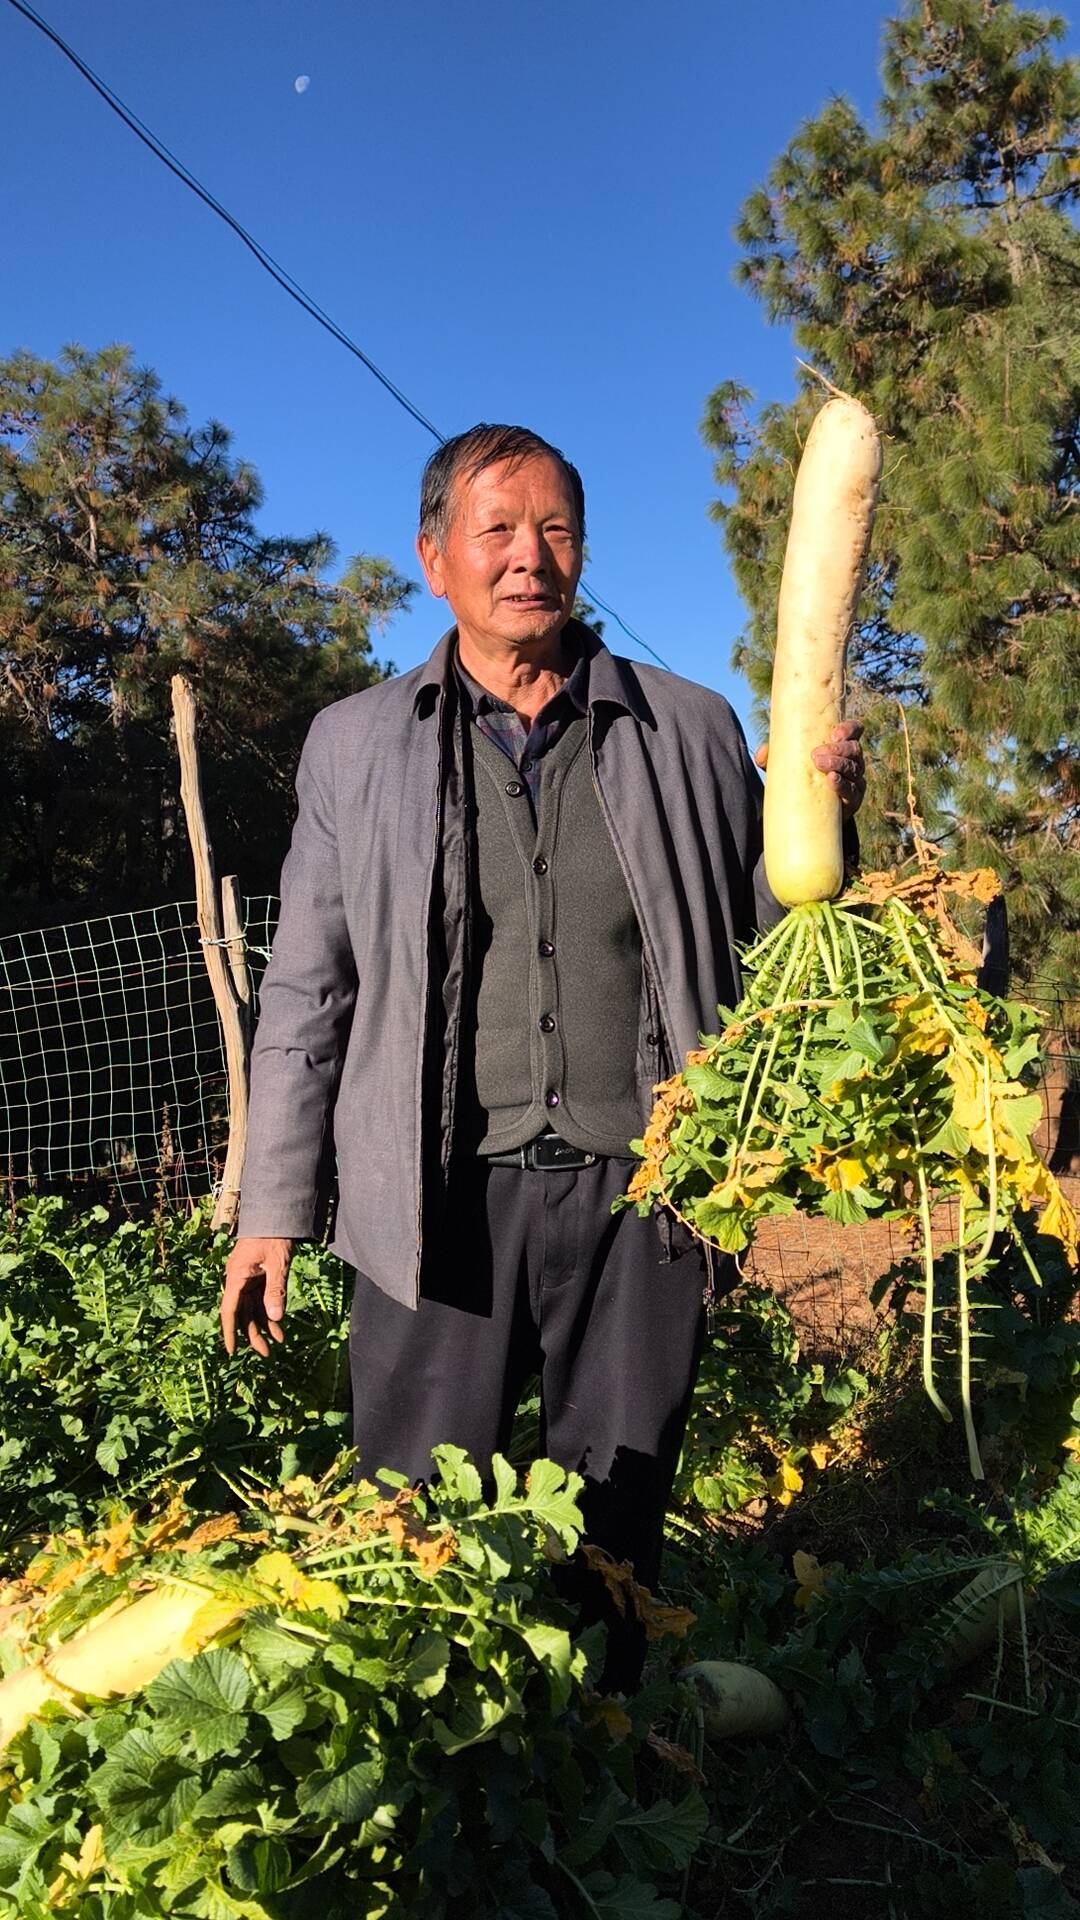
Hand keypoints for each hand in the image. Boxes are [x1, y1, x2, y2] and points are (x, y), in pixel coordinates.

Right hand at [220, 1237, 293, 1357]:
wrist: (276, 1214)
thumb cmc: (275, 1236)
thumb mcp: (278, 1263)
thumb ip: (275, 1290)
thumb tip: (275, 1319)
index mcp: (237, 1276)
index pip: (229, 1310)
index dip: (230, 1332)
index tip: (232, 1350)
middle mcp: (238, 1280)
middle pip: (242, 1313)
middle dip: (253, 1334)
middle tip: (266, 1353)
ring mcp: (247, 1278)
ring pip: (251, 1309)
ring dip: (263, 1325)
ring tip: (277, 1343)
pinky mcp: (256, 1277)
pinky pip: (260, 1299)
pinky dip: (268, 1312)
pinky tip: (278, 1326)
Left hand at [754, 722, 865, 818]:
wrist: (807, 813)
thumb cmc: (799, 779)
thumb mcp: (787, 765)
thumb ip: (773, 757)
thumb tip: (761, 754)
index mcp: (840, 746)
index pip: (854, 731)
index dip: (849, 729)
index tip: (834, 733)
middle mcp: (852, 761)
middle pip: (854, 749)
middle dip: (838, 749)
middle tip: (816, 754)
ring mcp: (855, 781)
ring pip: (854, 768)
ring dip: (839, 765)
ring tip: (821, 766)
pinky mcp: (853, 800)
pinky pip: (853, 791)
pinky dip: (842, 785)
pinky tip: (832, 780)